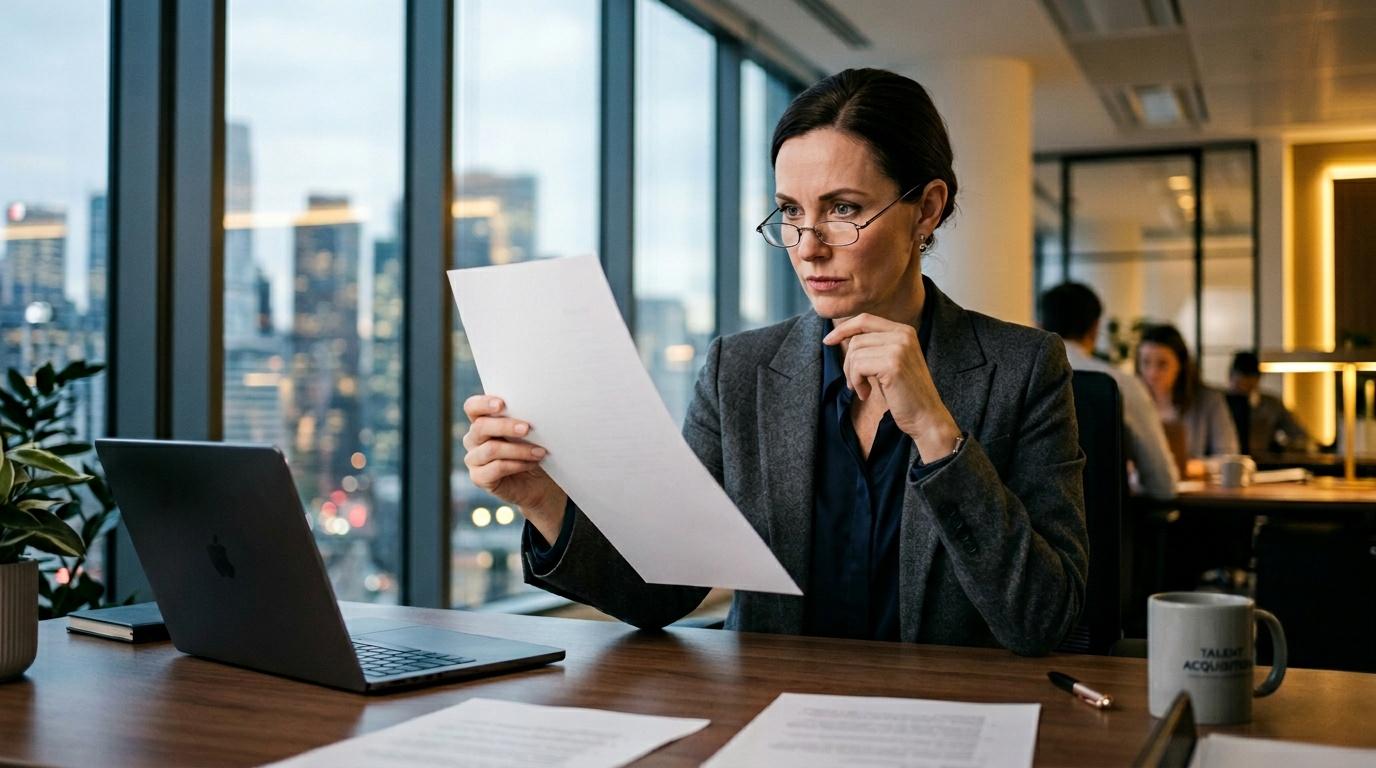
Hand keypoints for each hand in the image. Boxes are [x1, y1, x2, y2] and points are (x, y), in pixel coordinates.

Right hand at [462, 395, 567, 543]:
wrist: (538, 480)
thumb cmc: (531, 448)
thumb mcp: (528, 432)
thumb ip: (522, 419)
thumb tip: (534, 409)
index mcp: (481, 420)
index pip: (472, 407)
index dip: (483, 404)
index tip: (502, 404)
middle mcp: (473, 439)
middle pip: (480, 427)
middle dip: (505, 426)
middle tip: (527, 428)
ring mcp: (473, 459)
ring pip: (491, 449)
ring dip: (519, 449)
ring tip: (540, 451)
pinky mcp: (479, 478)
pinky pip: (496, 468)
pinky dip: (517, 465)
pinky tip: (532, 463)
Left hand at [823, 313, 960, 461]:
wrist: (926, 416)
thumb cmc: (904, 393)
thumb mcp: (890, 361)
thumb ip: (875, 346)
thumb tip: (843, 336)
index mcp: (904, 331)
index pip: (865, 319)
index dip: (844, 329)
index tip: (828, 341)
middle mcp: (903, 334)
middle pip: (856, 338)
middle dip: (848, 362)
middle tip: (853, 383)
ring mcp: (899, 348)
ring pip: (855, 353)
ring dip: (852, 375)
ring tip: (862, 389)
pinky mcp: (893, 364)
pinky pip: (858, 366)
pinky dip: (856, 383)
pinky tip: (866, 394)